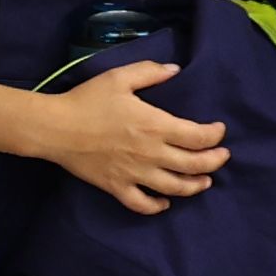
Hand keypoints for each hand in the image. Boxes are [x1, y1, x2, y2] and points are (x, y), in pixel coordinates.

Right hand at [41, 60, 228, 213]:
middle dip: (215, 161)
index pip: (199, 137)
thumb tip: (175, 70)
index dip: (215, 135)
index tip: (219, 130)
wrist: (54, 128)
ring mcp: (135, 174)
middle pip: (195, 165)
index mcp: (155, 126)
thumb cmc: (86, 101)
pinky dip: (158, 206)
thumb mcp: (118, 78)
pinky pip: (143, 204)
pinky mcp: (117, 187)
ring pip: (176, 187)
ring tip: (204, 181)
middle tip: (222, 156)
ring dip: (196, 185)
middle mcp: (151, 154)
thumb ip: (150, 72)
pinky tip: (165, 202)